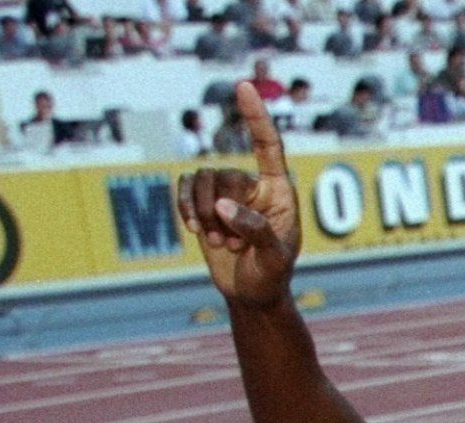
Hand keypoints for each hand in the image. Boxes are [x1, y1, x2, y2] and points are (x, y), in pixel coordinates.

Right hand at [178, 82, 298, 307]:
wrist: (251, 294)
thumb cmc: (271, 276)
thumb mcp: (273, 258)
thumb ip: (255, 230)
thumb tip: (224, 206)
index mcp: (279, 191)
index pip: (268, 146)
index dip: (256, 116)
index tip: (243, 86)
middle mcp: (253, 185)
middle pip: (222, 174)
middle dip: (218, 211)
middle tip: (230, 243)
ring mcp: (227, 192)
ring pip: (201, 180)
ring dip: (203, 214)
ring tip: (219, 243)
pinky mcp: (205, 203)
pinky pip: (185, 188)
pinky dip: (185, 208)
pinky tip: (193, 230)